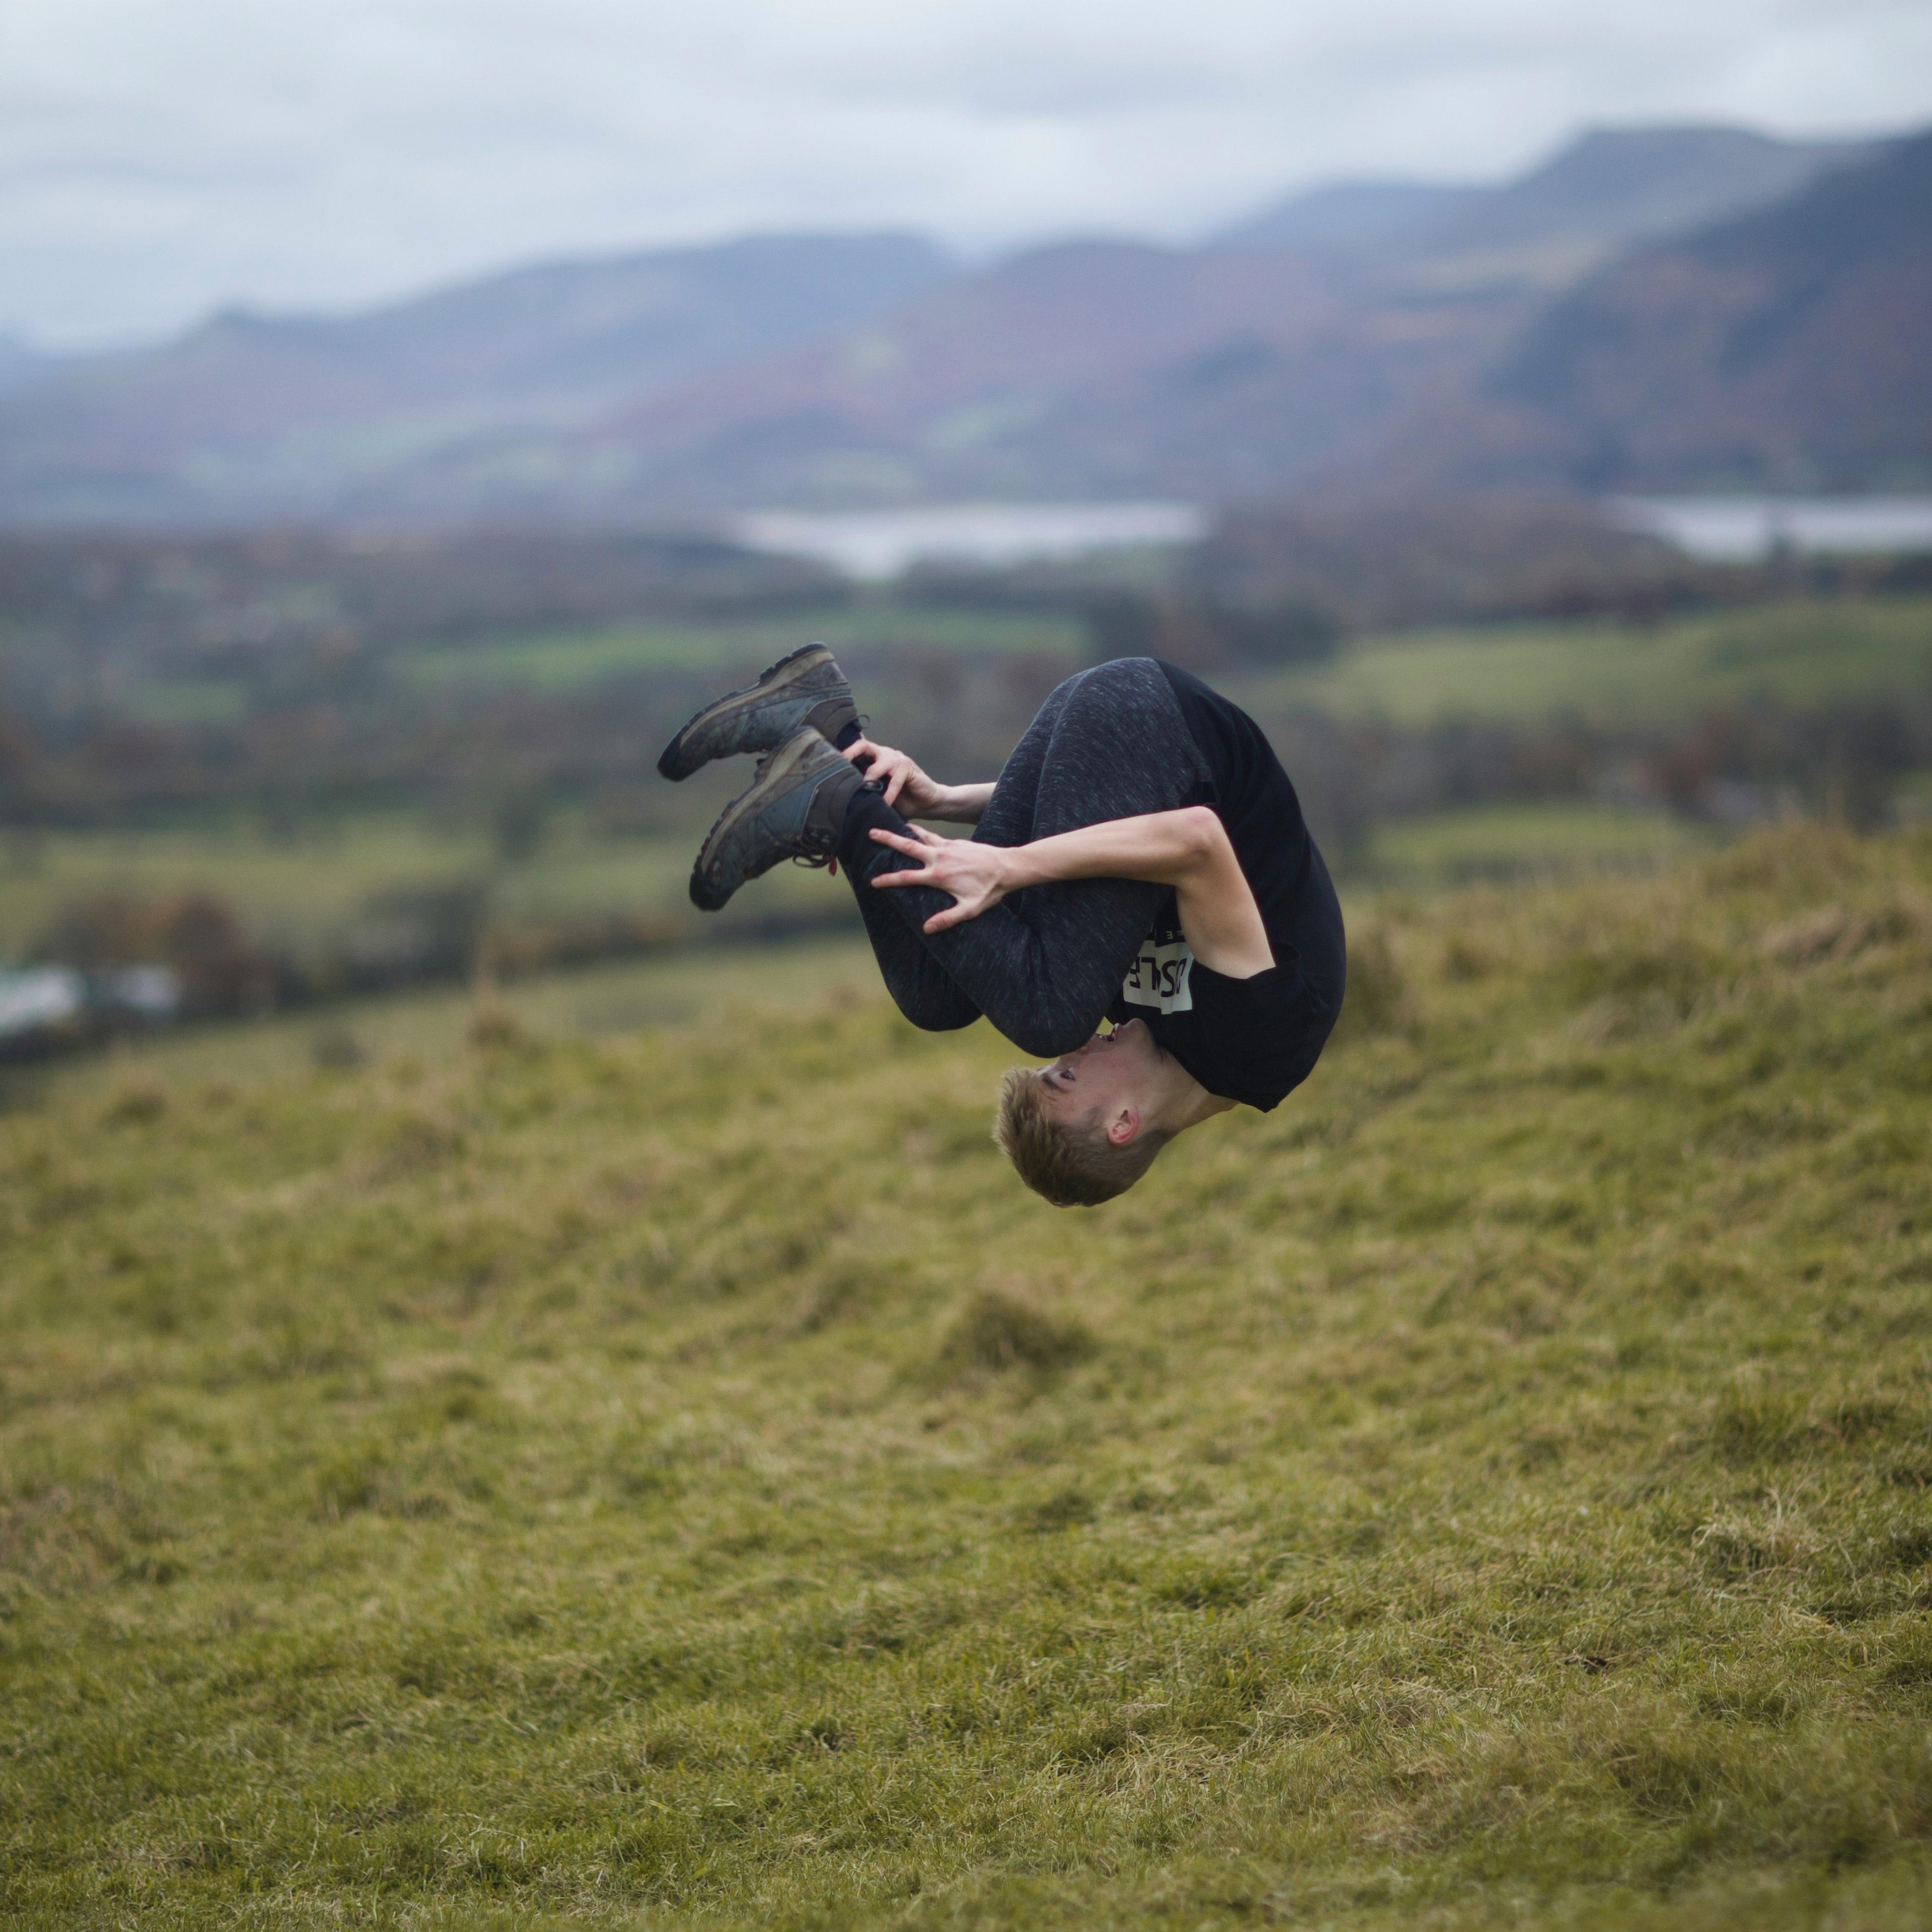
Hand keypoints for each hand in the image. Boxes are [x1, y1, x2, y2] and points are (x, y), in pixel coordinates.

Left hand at [842, 737, 947, 815]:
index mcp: (876, 758)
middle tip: (841, 767)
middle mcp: (885, 754)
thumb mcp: (879, 795)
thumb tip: (843, 797)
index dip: (845, 752)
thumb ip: (866, 791)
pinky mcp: (909, 767)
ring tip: (865, 791)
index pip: (859, 749)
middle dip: (851, 754)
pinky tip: (886, 803)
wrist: (926, 804)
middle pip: (865, 746)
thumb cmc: (901, 800)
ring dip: (871, 778)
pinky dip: (890, 792)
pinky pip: (896, 779)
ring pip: (879, 764)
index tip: (831, 760)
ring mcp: (898, 759)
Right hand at [867, 825, 1014, 932]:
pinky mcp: (954, 842)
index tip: (873, 881)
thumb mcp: (970, 909)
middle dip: (887, 840)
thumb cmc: (990, 889)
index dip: (888, 880)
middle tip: (870, 832)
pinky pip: (932, 835)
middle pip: (907, 846)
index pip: (906, 877)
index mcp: (939, 876)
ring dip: (902, 831)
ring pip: (919, 836)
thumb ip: (948, 918)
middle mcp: (939, 858)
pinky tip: (915, 831)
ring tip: (888, 825)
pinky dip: (920, 832)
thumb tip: (927, 929)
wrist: (1007, 867)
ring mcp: (946, 847)